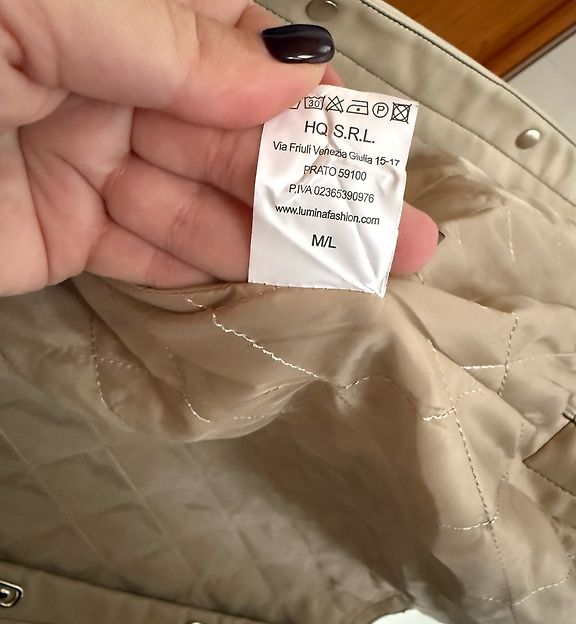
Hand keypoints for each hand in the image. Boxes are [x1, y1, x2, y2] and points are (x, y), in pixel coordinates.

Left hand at [0, 0, 437, 296]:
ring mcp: (84, 161)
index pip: (232, 53)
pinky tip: (279, 284)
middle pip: (230, 141)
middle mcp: (104, 79)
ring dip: (281, 241)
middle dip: (316, 186)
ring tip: (361, 272)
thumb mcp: (56, 2)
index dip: (302, 103)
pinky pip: (153, 254)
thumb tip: (288, 77)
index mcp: (110, 7)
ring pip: (201, 206)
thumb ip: (175, 39)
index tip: (367, 147)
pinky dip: (213, 270)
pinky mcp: (60, 235)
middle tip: (397, 232)